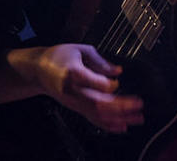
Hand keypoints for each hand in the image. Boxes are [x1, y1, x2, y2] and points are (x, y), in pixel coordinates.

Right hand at [18, 44, 143, 133]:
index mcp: (70, 71)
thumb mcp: (79, 50)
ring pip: (97, 114)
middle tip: (137, 104)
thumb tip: (117, 71)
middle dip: (119, 105)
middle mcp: (72, 90)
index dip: (101, 83)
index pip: (86, 80)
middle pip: (96, 101)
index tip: (115, 82)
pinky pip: (93, 119)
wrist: (39, 71)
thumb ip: (100, 60)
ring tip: (137, 117)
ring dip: (119, 118)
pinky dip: (108, 124)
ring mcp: (74, 101)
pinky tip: (122, 126)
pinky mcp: (75, 108)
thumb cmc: (58, 57)